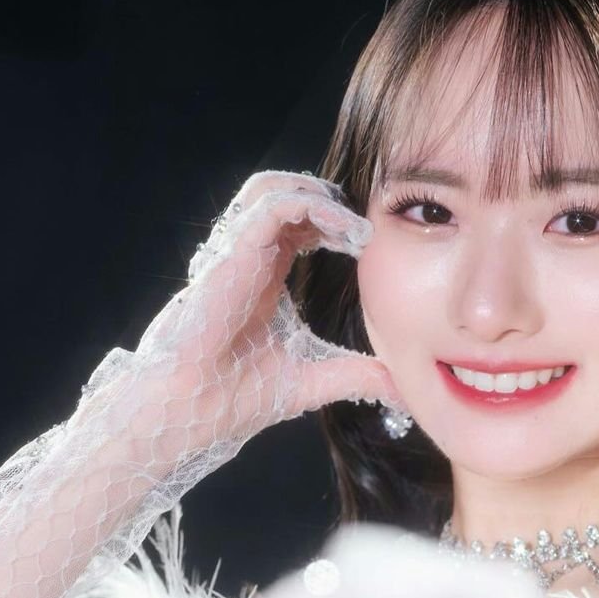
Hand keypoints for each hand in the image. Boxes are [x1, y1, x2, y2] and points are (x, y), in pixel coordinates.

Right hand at [104, 170, 406, 462]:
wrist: (196, 409)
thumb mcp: (314, 380)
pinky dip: (310, 204)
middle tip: (365, 232)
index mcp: (264, 279)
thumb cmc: (236, 397)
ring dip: (318, 196)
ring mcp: (237, 253)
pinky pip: (272, 206)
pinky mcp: (232, 254)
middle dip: (331, 203)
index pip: (297, 226)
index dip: (334, 224)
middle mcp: (249, 259)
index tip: (368, 245)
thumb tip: (402, 392)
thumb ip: (358, 376)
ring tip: (353, 226)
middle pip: (286, 197)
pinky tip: (342, 228)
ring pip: (272, 187)